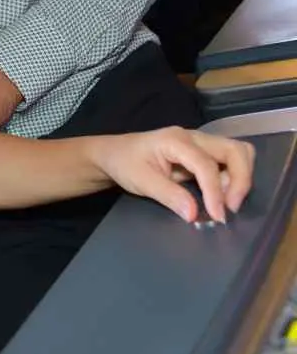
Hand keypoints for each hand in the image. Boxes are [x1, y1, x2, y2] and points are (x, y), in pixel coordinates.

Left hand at [90, 127, 254, 223]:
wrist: (112, 154)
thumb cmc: (123, 163)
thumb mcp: (141, 181)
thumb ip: (169, 196)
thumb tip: (195, 215)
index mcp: (176, 140)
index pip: (206, 165)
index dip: (215, 192)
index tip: (217, 216)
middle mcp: (193, 137)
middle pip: (234, 150)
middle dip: (241, 179)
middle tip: (231, 207)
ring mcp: (199, 144)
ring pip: (236, 153)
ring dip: (239, 178)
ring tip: (225, 203)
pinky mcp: (201, 154)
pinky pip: (227, 162)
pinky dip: (232, 179)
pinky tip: (219, 197)